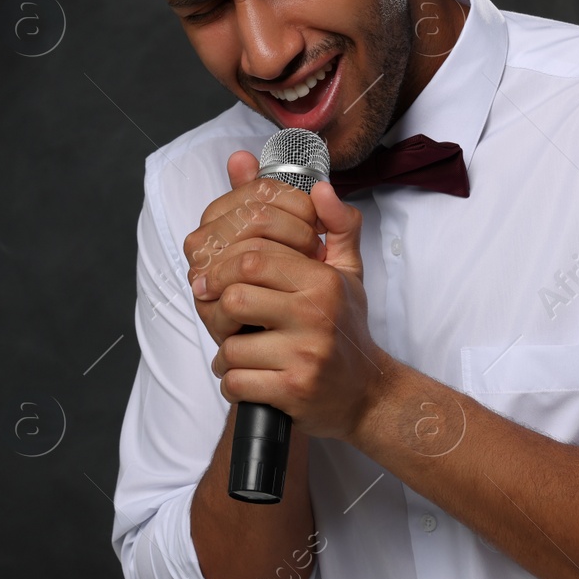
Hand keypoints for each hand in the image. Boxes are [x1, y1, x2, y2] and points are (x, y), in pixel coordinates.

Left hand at [198, 171, 388, 442]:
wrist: (365, 393)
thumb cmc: (345, 327)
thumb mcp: (347, 271)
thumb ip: (334, 224)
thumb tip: (318, 186)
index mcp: (322, 281)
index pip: (254, 256)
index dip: (224, 266)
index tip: (212, 280)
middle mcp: (316, 315)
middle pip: (236, 295)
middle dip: (217, 305)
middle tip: (218, 312)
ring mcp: (305, 355)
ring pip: (232, 343)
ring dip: (225, 350)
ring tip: (238, 349)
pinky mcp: (293, 391)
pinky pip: (238, 381)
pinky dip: (232, 382)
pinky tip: (246, 377)